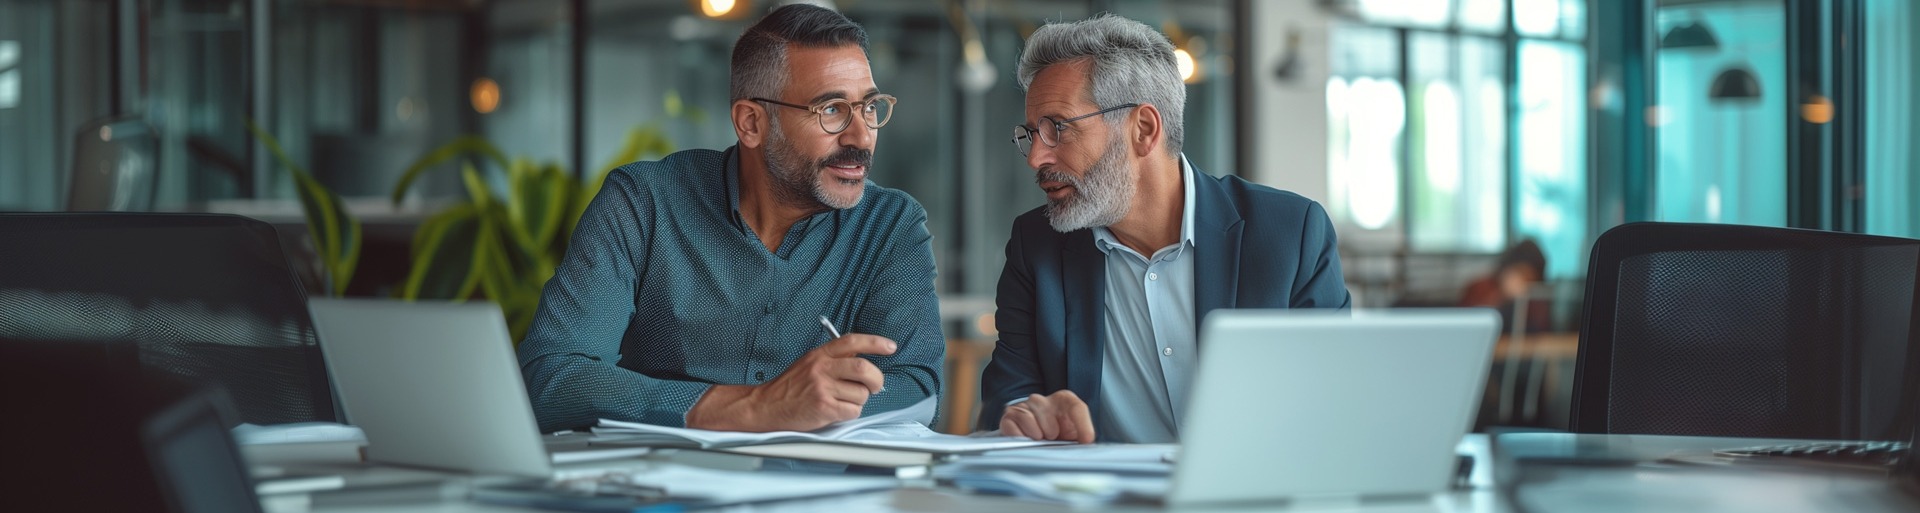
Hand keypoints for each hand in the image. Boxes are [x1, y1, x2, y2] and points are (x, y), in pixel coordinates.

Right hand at [686, 334, 894, 430]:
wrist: (765, 405)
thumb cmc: (788, 388)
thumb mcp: (808, 364)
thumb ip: (832, 360)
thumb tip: (863, 363)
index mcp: (819, 354)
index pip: (852, 342)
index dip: (875, 343)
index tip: (890, 347)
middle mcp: (821, 368)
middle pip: (863, 368)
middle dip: (876, 380)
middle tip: (875, 387)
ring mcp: (822, 387)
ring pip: (861, 394)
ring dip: (858, 402)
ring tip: (842, 402)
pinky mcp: (822, 406)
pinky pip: (852, 411)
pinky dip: (849, 414)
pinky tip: (835, 412)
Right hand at [1000, 390, 1093, 443]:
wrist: (1037, 439)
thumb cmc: (1057, 436)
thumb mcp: (1074, 435)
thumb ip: (1083, 436)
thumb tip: (1087, 443)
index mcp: (1064, 401)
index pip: (1076, 407)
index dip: (1083, 425)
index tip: (1086, 440)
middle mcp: (1043, 400)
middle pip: (1048, 413)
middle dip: (1051, 432)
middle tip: (1052, 439)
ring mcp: (1025, 406)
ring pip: (1029, 418)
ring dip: (1036, 435)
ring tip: (1039, 440)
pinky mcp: (1009, 415)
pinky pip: (1012, 425)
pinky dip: (1020, 437)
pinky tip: (1026, 441)